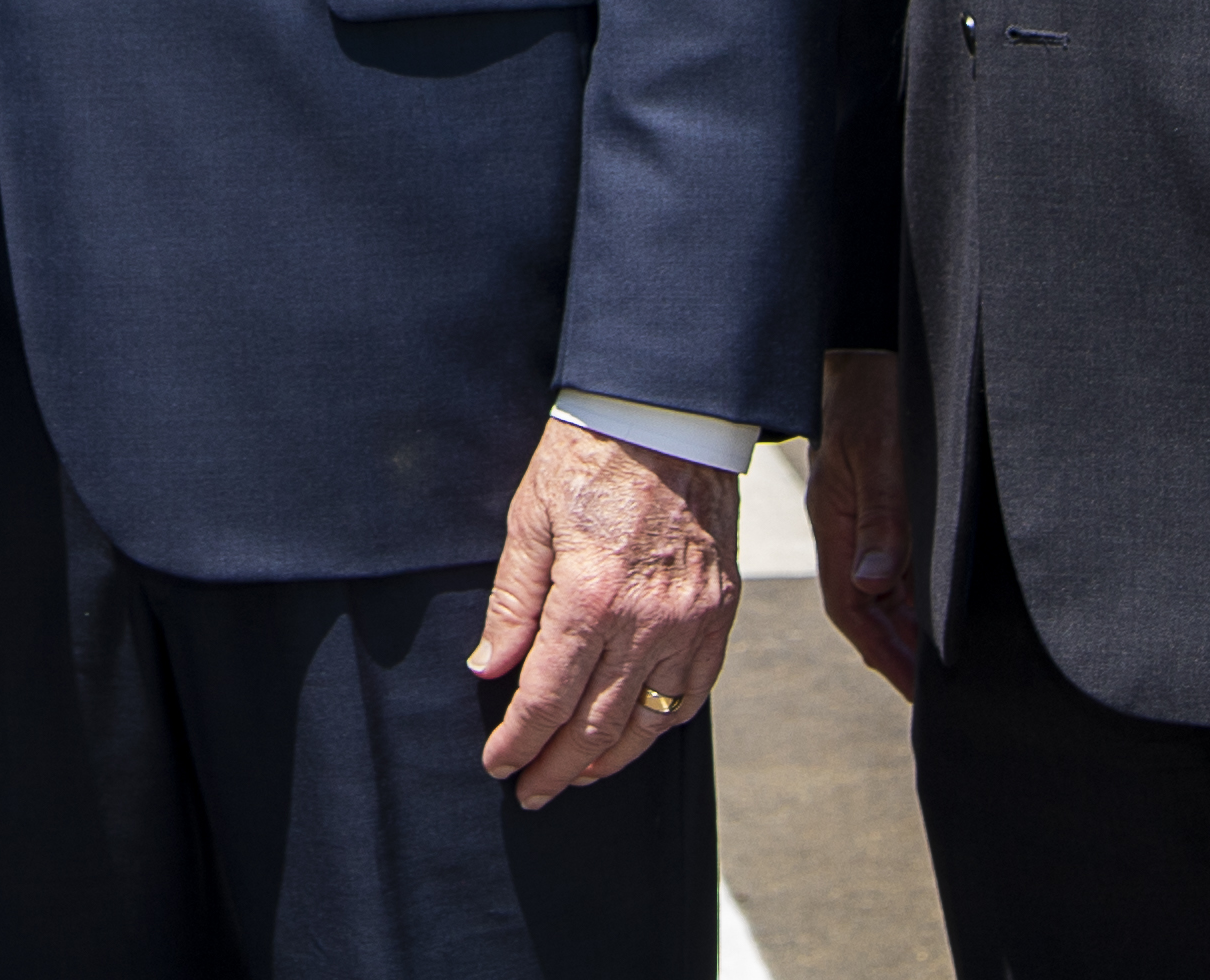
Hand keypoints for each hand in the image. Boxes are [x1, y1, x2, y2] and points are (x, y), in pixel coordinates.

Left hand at [466, 415, 739, 804]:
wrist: (667, 417)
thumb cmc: (589, 458)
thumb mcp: (530, 521)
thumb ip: (511, 603)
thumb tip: (489, 669)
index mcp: (590, 599)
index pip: (547, 698)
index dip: (519, 741)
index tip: (499, 764)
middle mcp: (647, 622)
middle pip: (595, 725)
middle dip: (556, 768)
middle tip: (530, 792)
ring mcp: (691, 622)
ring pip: (649, 721)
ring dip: (608, 759)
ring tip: (576, 776)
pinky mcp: (721, 613)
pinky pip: (693, 692)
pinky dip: (663, 724)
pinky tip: (636, 734)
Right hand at [808, 347, 922, 697]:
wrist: (860, 352)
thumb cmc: (869, 394)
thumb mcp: (877, 454)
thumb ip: (881, 519)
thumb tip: (876, 582)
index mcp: (837, 525)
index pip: (854, 608)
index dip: (884, 654)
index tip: (914, 692)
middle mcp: (849, 533)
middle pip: (870, 611)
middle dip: (899, 656)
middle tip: (937, 698)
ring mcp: (864, 523)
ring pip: (884, 595)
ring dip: (909, 631)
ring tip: (943, 671)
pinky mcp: (882, 510)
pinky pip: (895, 568)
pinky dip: (915, 600)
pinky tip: (938, 616)